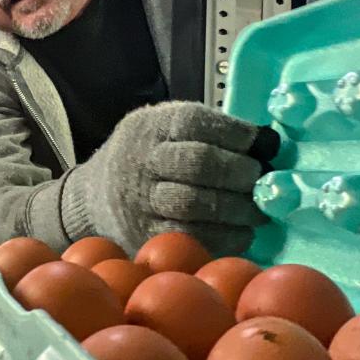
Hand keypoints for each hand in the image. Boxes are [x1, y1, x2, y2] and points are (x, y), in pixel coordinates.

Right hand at [78, 101, 271, 255]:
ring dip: (237, 209)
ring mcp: (139, 200)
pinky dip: (223, 237)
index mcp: (152, 125)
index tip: (266, 144)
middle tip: (263, 181)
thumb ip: (208, 132)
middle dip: (240, 172)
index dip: (237, 134)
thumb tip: (267, 144)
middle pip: (199, 163)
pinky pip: (188, 238)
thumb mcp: (165, 128)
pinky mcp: (142, 235)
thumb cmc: (146, 158)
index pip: (197, 122)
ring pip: (194, 204)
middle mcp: (142, 160)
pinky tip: (242, 233)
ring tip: (258, 210)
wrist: (92, 196)